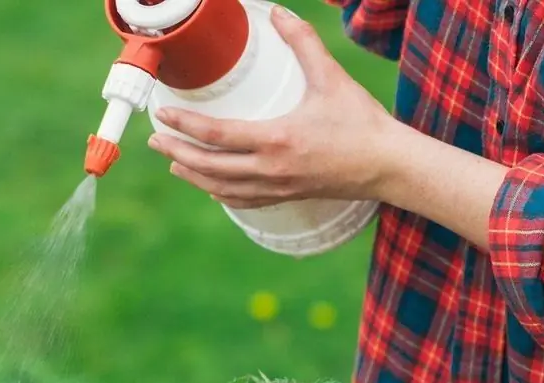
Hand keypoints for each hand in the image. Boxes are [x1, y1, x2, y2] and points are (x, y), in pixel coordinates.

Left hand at [147, 6, 398, 208]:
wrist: (387, 166)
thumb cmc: (362, 123)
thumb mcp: (331, 78)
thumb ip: (303, 43)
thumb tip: (279, 13)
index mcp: (277, 139)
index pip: (217, 134)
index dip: (185, 124)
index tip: (163, 114)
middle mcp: (272, 169)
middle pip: (210, 166)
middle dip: (178, 152)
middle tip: (156, 139)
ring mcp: (279, 188)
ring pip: (223, 189)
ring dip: (194, 176)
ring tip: (174, 163)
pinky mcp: (288, 197)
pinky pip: (245, 202)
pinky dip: (221, 195)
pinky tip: (212, 189)